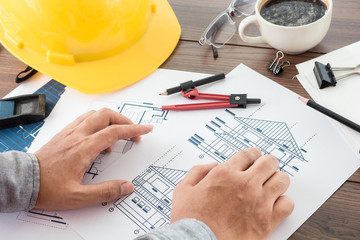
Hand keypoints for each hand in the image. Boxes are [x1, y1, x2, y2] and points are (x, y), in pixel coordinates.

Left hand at [34, 108, 152, 209]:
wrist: (23, 180)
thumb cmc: (47, 188)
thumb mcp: (78, 197)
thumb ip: (105, 191)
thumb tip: (126, 187)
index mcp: (83, 148)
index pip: (114, 132)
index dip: (134, 129)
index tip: (146, 129)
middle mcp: (77, 135)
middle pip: (106, 116)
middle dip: (125, 121)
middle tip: (133, 133)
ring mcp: (70, 132)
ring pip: (95, 114)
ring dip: (111, 120)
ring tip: (117, 135)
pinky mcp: (64, 133)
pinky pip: (84, 119)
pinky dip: (97, 122)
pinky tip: (98, 136)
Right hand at [171, 147, 293, 239]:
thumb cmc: (190, 221)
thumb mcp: (184, 189)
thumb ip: (198, 171)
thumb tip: (212, 166)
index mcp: (225, 174)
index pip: (249, 154)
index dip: (252, 155)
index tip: (254, 158)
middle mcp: (244, 184)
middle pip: (269, 162)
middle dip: (267, 164)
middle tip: (264, 169)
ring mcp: (258, 202)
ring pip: (282, 180)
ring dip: (277, 180)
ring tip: (271, 186)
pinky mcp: (267, 221)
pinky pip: (288, 204)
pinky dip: (283, 202)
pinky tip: (274, 204)